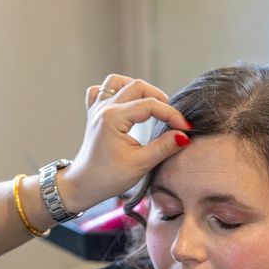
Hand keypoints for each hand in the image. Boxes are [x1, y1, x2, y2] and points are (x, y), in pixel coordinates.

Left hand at [59, 74, 191, 212]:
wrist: (83, 185)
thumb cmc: (108, 178)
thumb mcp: (140, 164)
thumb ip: (163, 147)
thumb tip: (183, 136)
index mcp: (113, 118)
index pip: (150, 105)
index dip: (171, 115)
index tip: (185, 128)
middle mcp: (103, 109)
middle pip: (137, 86)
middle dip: (159, 98)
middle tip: (171, 117)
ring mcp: (96, 109)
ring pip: (117, 82)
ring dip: (137, 88)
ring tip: (151, 104)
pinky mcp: (93, 114)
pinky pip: (101, 91)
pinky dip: (115, 92)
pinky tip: (125, 104)